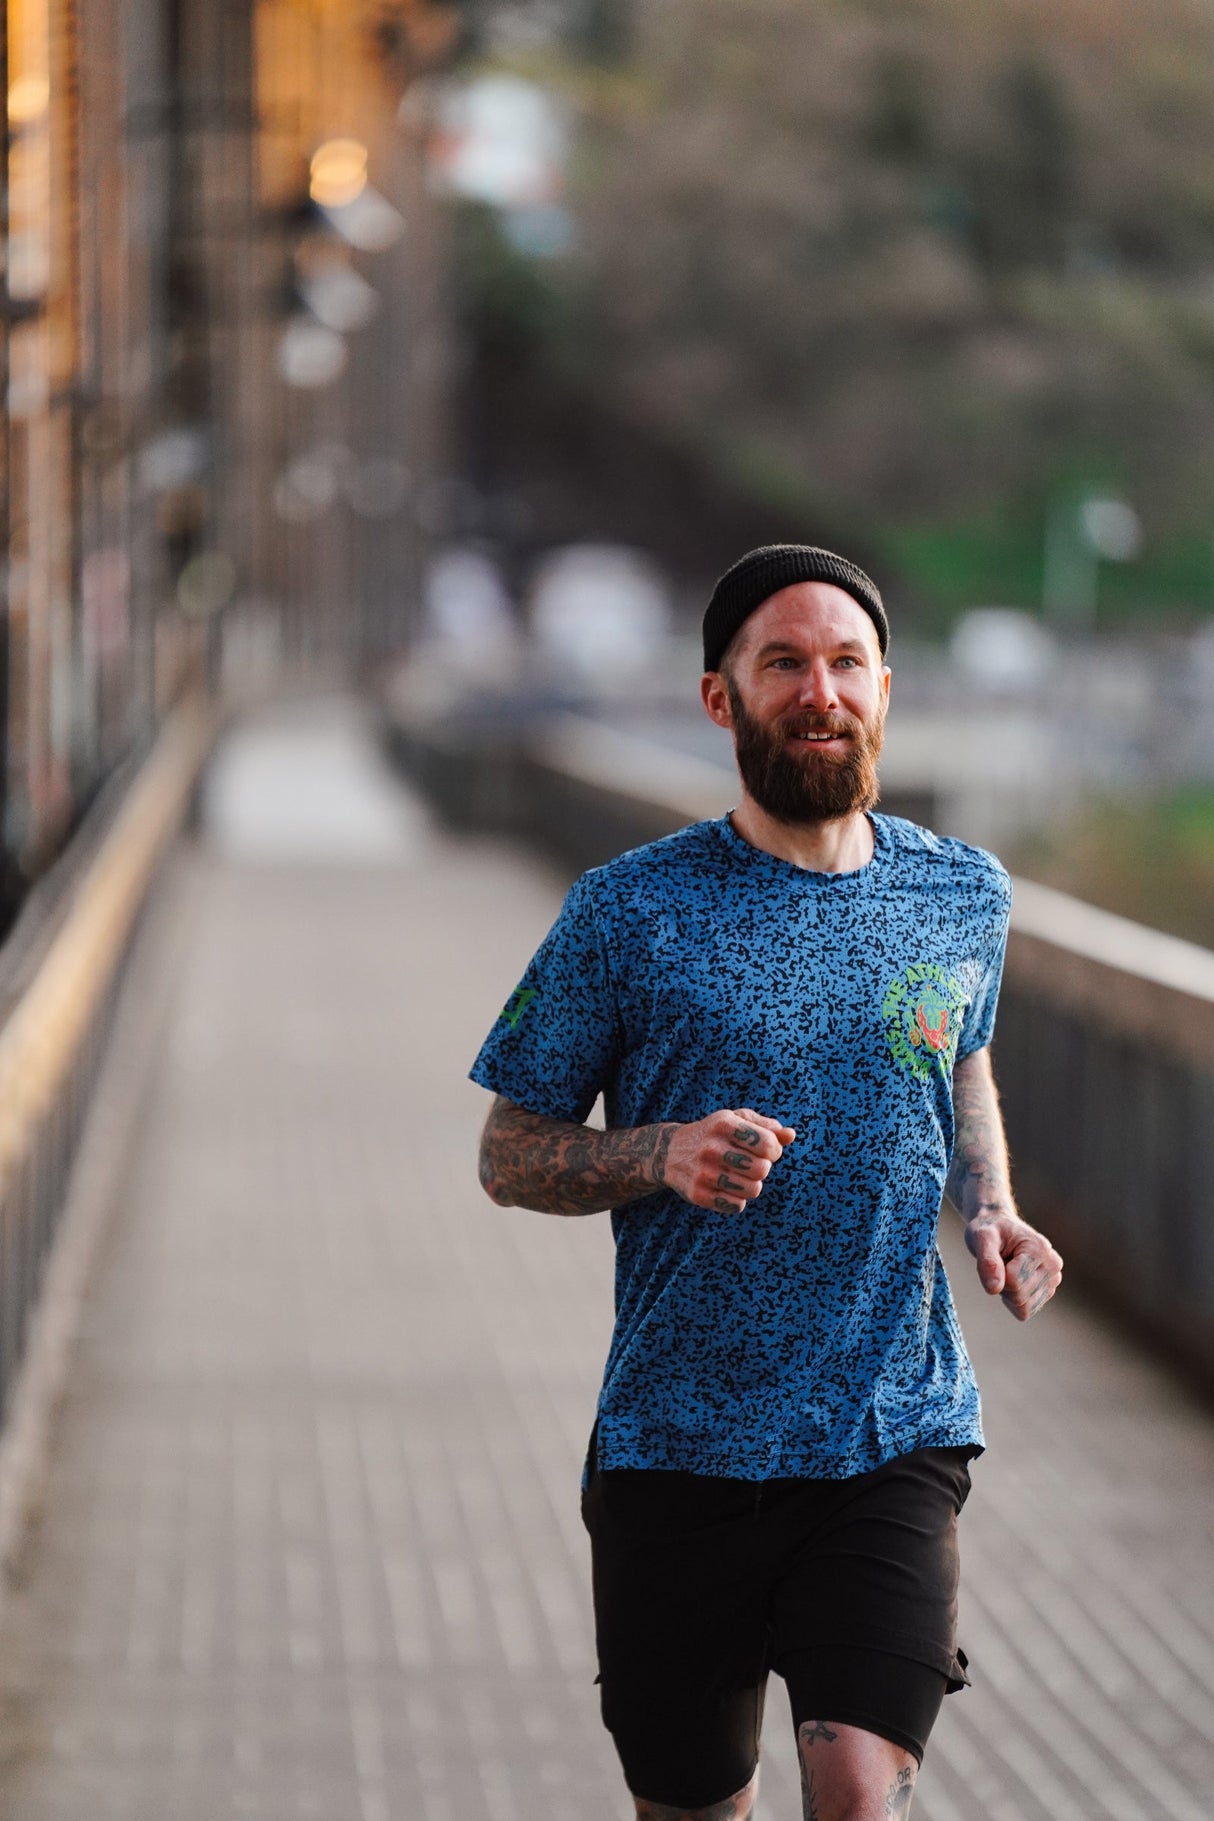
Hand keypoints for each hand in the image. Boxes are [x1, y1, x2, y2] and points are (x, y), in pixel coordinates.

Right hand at [661, 1108, 794, 1213]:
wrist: (670, 1152)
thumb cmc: (714, 1134)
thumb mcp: (736, 1120)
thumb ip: (767, 1127)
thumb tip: (790, 1135)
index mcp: (723, 1124)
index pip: (768, 1144)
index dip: (773, 1150)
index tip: (765, 1150)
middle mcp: (711, 1148)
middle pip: (762, 1170)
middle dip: (762, 1168)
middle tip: (750, 1164)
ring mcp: (703, 1173)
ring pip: (752, 1190)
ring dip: (751, 1185)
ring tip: (739, 1176)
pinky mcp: (697, 1195)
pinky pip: (737, 1206)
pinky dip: (737, 1199)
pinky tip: (726, 1187)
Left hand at [965, 1207, 1062, 1320]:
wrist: (1000, 1228)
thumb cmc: (991, 1230)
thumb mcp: (981, 1237)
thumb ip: (987, 1261)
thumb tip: (993, 1289)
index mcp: (1040, 1250)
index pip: (1014, 1282)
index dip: (996, 1274)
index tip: (996, 1256)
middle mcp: (1053, 1266)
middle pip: (1019, 1297)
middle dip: (1002, 1285)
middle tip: (1000, 1264)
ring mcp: (1053, 1281)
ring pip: (1023, 1308)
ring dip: (1008, 1294)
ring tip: (1007, 1270)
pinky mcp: (1047, 1292)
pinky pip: (1024, 1312)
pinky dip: (1013, 1301)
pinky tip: (1012, 1281)